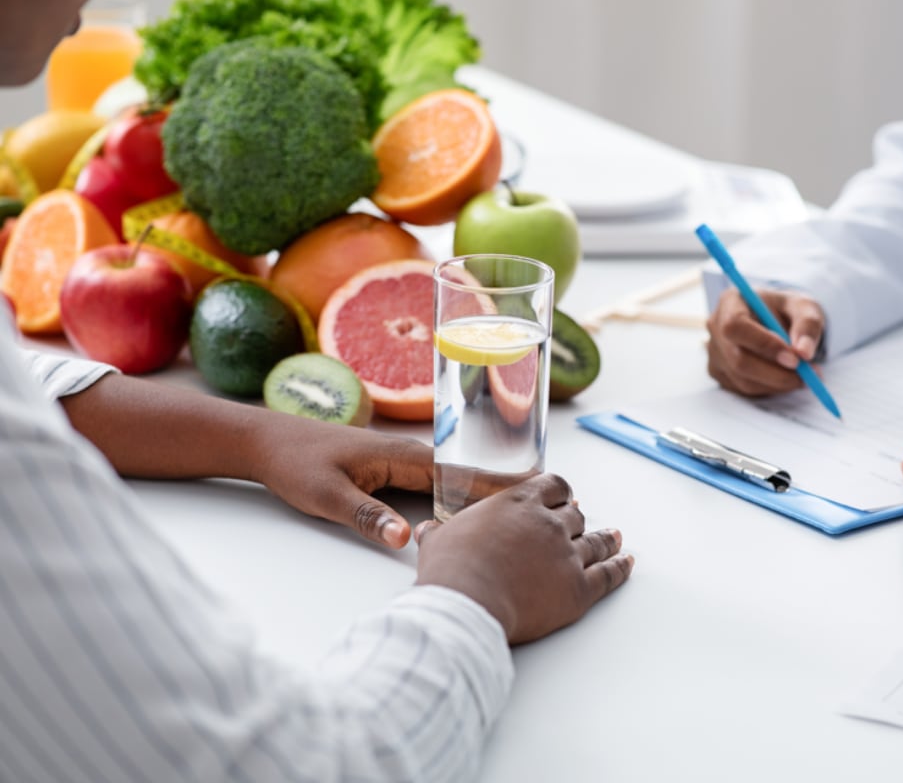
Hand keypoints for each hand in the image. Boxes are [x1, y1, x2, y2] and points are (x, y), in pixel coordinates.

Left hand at [251, 417, 523, 548]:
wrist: (266, 442)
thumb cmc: (294, 465)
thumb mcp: (326, 497)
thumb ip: (367, 518)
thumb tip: (407, 540)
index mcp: (402, 457)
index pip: (463, 474)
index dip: (502, 485)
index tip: (540, 495)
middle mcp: (410, 453)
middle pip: (471, 474)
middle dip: (510, 489)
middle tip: (556, 503)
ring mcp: (403, 459)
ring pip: (458, 477)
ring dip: (490, 490)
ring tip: (533, 505)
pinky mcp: (394, 467)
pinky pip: (441, 481)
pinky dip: (466, 491)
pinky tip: (480, 506)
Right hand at [413, 474, 633, 644]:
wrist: (467, 603)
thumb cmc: (452, 571)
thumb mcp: (439, 541)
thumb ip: (439, 533)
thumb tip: (426, 531)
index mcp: (519, 503)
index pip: (553, 486)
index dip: (561, 493)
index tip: (563, 498)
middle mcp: (549, 524)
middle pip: (575, 515)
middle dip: (579, 520)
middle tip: (583, 523)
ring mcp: (567, 555)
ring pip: (596, 542)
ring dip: (607, 540)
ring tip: (615, 539)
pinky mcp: (578, 589)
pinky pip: (607, 575)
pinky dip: (620, 569)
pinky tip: (626, 564)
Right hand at [705, 287, 825, 395]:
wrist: (776, 320)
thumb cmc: (787, 310)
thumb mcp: (804, 307)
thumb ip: (808, 324)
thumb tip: (804, 352)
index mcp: (730, 302)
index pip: (736, 326)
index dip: (764, 345)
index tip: (795, 359)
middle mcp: (715, 327)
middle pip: (738, 359)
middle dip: (776, 373)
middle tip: (807, 374)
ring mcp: (714, 353)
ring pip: (743, 379)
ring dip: (778, 383)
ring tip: (803, 375)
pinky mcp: (720, 372)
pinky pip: (745, 389)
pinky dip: (771, 388)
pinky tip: (785, 376)